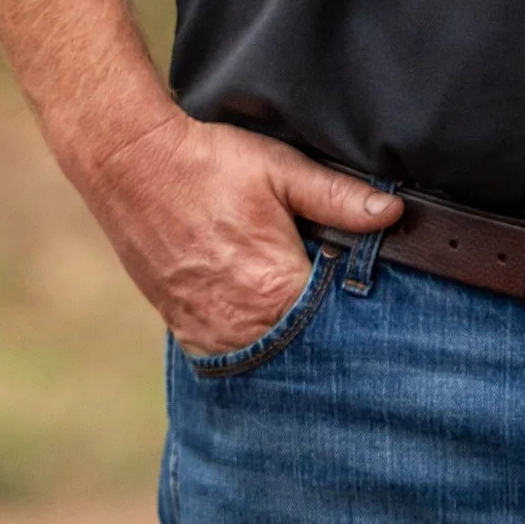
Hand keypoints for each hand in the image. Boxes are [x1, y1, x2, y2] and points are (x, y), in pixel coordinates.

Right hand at [82, 107, 398, 354]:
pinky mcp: (186, 334)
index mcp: (275, 289)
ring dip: (287, 341)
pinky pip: (232, 356)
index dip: (355, 310)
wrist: (131, 167)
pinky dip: (252, 343)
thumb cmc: (207, 165)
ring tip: (296, 308)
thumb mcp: (279, 169)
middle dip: (324, 330)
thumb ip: (338, 197)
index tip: (368, 298)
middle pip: (305, 348)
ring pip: (268, 358)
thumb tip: (392, 214)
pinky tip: (261, 316)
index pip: (337, 322)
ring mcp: (209, 336)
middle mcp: (242, 326)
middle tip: (334, 302)